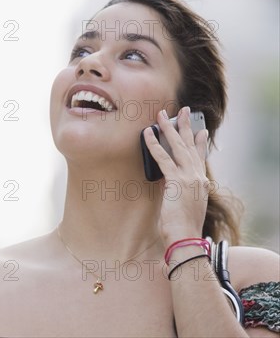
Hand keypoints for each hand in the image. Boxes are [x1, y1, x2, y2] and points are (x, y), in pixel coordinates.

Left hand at [143, 106, 210, 245]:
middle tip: (184, 111)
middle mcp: (198, 177)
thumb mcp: (187, 206)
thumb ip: (182, 192)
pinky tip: (147, 134)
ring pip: (178, 147)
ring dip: (168, 129)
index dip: (200, 143)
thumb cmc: (184, 227)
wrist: (186, 238)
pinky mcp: (176, 182)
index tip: (201, 131)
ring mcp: (189, 178)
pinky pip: (163, 158)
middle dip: (186, 126)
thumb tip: (172, 185)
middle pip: (191, 146)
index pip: (200, 157)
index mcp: (202, 183)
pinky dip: (154, 145)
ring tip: (161, 115)